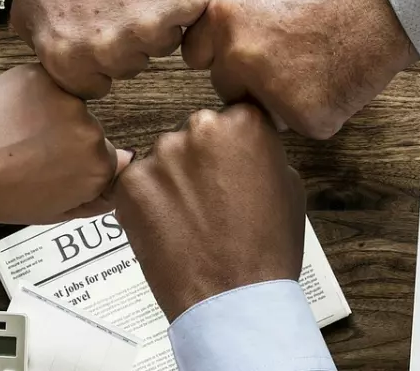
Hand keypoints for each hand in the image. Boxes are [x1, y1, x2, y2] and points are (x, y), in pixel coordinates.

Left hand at [0, 64, 130, 227]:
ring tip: (15, 133)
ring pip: (68, 103)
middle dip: (65, 136)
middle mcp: (92, 131)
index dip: (75, 162)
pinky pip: (47, 82)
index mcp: (99, 168)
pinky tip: (9, 114)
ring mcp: (67, 100)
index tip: (52, 167)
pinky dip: (31, 93)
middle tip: (28, 152)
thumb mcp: (53, 211)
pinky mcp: (42, 76)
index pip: (105, 157)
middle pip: (88, 128)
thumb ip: (96, 195)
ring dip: (49, 112)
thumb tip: (124, 168)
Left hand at [14, 0, 210, 97]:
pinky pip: (189, 17)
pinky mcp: (184, 1)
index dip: (96, 59)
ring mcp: (150, 27)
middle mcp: (109, 48)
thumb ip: (46, 50)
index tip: (98, 33)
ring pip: (163, 44)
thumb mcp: (27, 6)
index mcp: (67, 56)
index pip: (93, 87)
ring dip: (155, 19)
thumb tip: (65, 72)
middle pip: (130, 67)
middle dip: (125, 38)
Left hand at [112, 105, 304, 320]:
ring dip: (172, 180)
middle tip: (210, 200)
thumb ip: (262, 154)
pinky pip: (136, 183)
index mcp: (243, 123)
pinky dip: (147, 202)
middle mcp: (199, 128)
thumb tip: (243, 149)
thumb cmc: (268, 248)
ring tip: (188, 219)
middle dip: (199, 160)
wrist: (233, 299)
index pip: (232, 118)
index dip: (231, 148)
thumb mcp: (289, 187)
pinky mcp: (130, 183)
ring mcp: (160, 154)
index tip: (232, 171)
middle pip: (195, 134)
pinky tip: (166, 228)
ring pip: (164, 158)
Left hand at [182, 0, 418, 138]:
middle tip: (291, 61)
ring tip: (317, 66)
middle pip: (227, 88)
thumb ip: (233, 25)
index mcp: (224, 20)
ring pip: (263, 112)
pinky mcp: (305, 117)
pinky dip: (321, 110)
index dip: (220, 57)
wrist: (381, 0)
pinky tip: (336, 79)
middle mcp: (239, 55)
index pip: (195, 57)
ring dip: (284, 100)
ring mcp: (270, 89)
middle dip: (251, 82)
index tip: (236, 58)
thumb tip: (216, 52)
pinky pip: (303, 125)